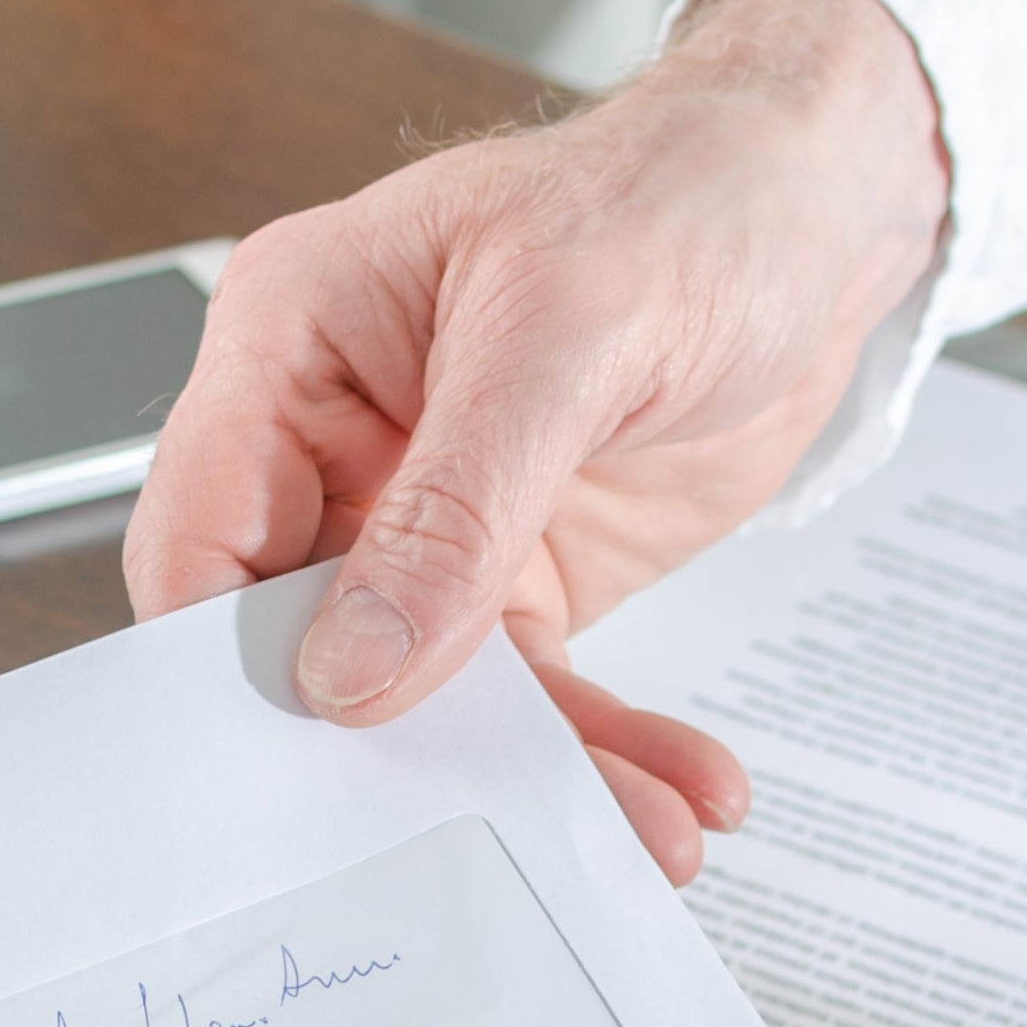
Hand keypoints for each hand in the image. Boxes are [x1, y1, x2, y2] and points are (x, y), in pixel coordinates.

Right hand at [124, 0, 948, 878]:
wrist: (826, 208)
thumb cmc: (689, 195)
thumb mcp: (568, 334)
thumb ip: (455, 507)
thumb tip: (353, 663)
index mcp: (289, 346)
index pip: (200, 536)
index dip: (231, 657)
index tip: (312, 747)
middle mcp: (333, 444)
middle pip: (296, 641)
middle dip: (389, 747)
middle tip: (454, 831)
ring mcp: (421, 521)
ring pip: (424, 693)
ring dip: (527, 769)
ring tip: (634, 830)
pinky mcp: (513, 574)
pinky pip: (526, 694)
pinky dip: (596, 750)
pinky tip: (669, 789)